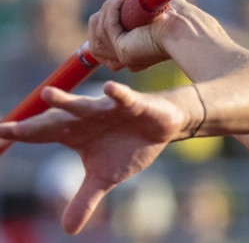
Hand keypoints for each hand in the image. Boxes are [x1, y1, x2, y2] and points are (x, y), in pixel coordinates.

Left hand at [0, 81, 199, 233]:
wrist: (162, 126)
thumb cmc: (129, 146)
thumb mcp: (105, 178)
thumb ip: (84, 199)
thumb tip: (68, 230)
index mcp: (76, 133)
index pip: (43, 134)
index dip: (21, 135)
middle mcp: (86, 118)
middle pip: (55, 120)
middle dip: (33, 124)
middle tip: (8, 127)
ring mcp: (108, 109)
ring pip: (83, 104)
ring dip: (65, 100)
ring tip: (46, 94)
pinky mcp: (133, 104)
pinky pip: (123, 97)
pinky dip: (116, 94)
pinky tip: (108, 90)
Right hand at [88, 0, 170, 70]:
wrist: (186, 27)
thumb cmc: (178, 17)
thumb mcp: (152, 11)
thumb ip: (137, 8)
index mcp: (132, 52)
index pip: (100, 43)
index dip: (99, 25)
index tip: (106, 7)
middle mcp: (126, 58)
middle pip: (95, 38)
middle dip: (103, 13)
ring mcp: (122, 57)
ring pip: (98, 30)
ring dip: (108, 8)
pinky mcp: (122, 51)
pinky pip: (107, 26)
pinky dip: (112, 8)